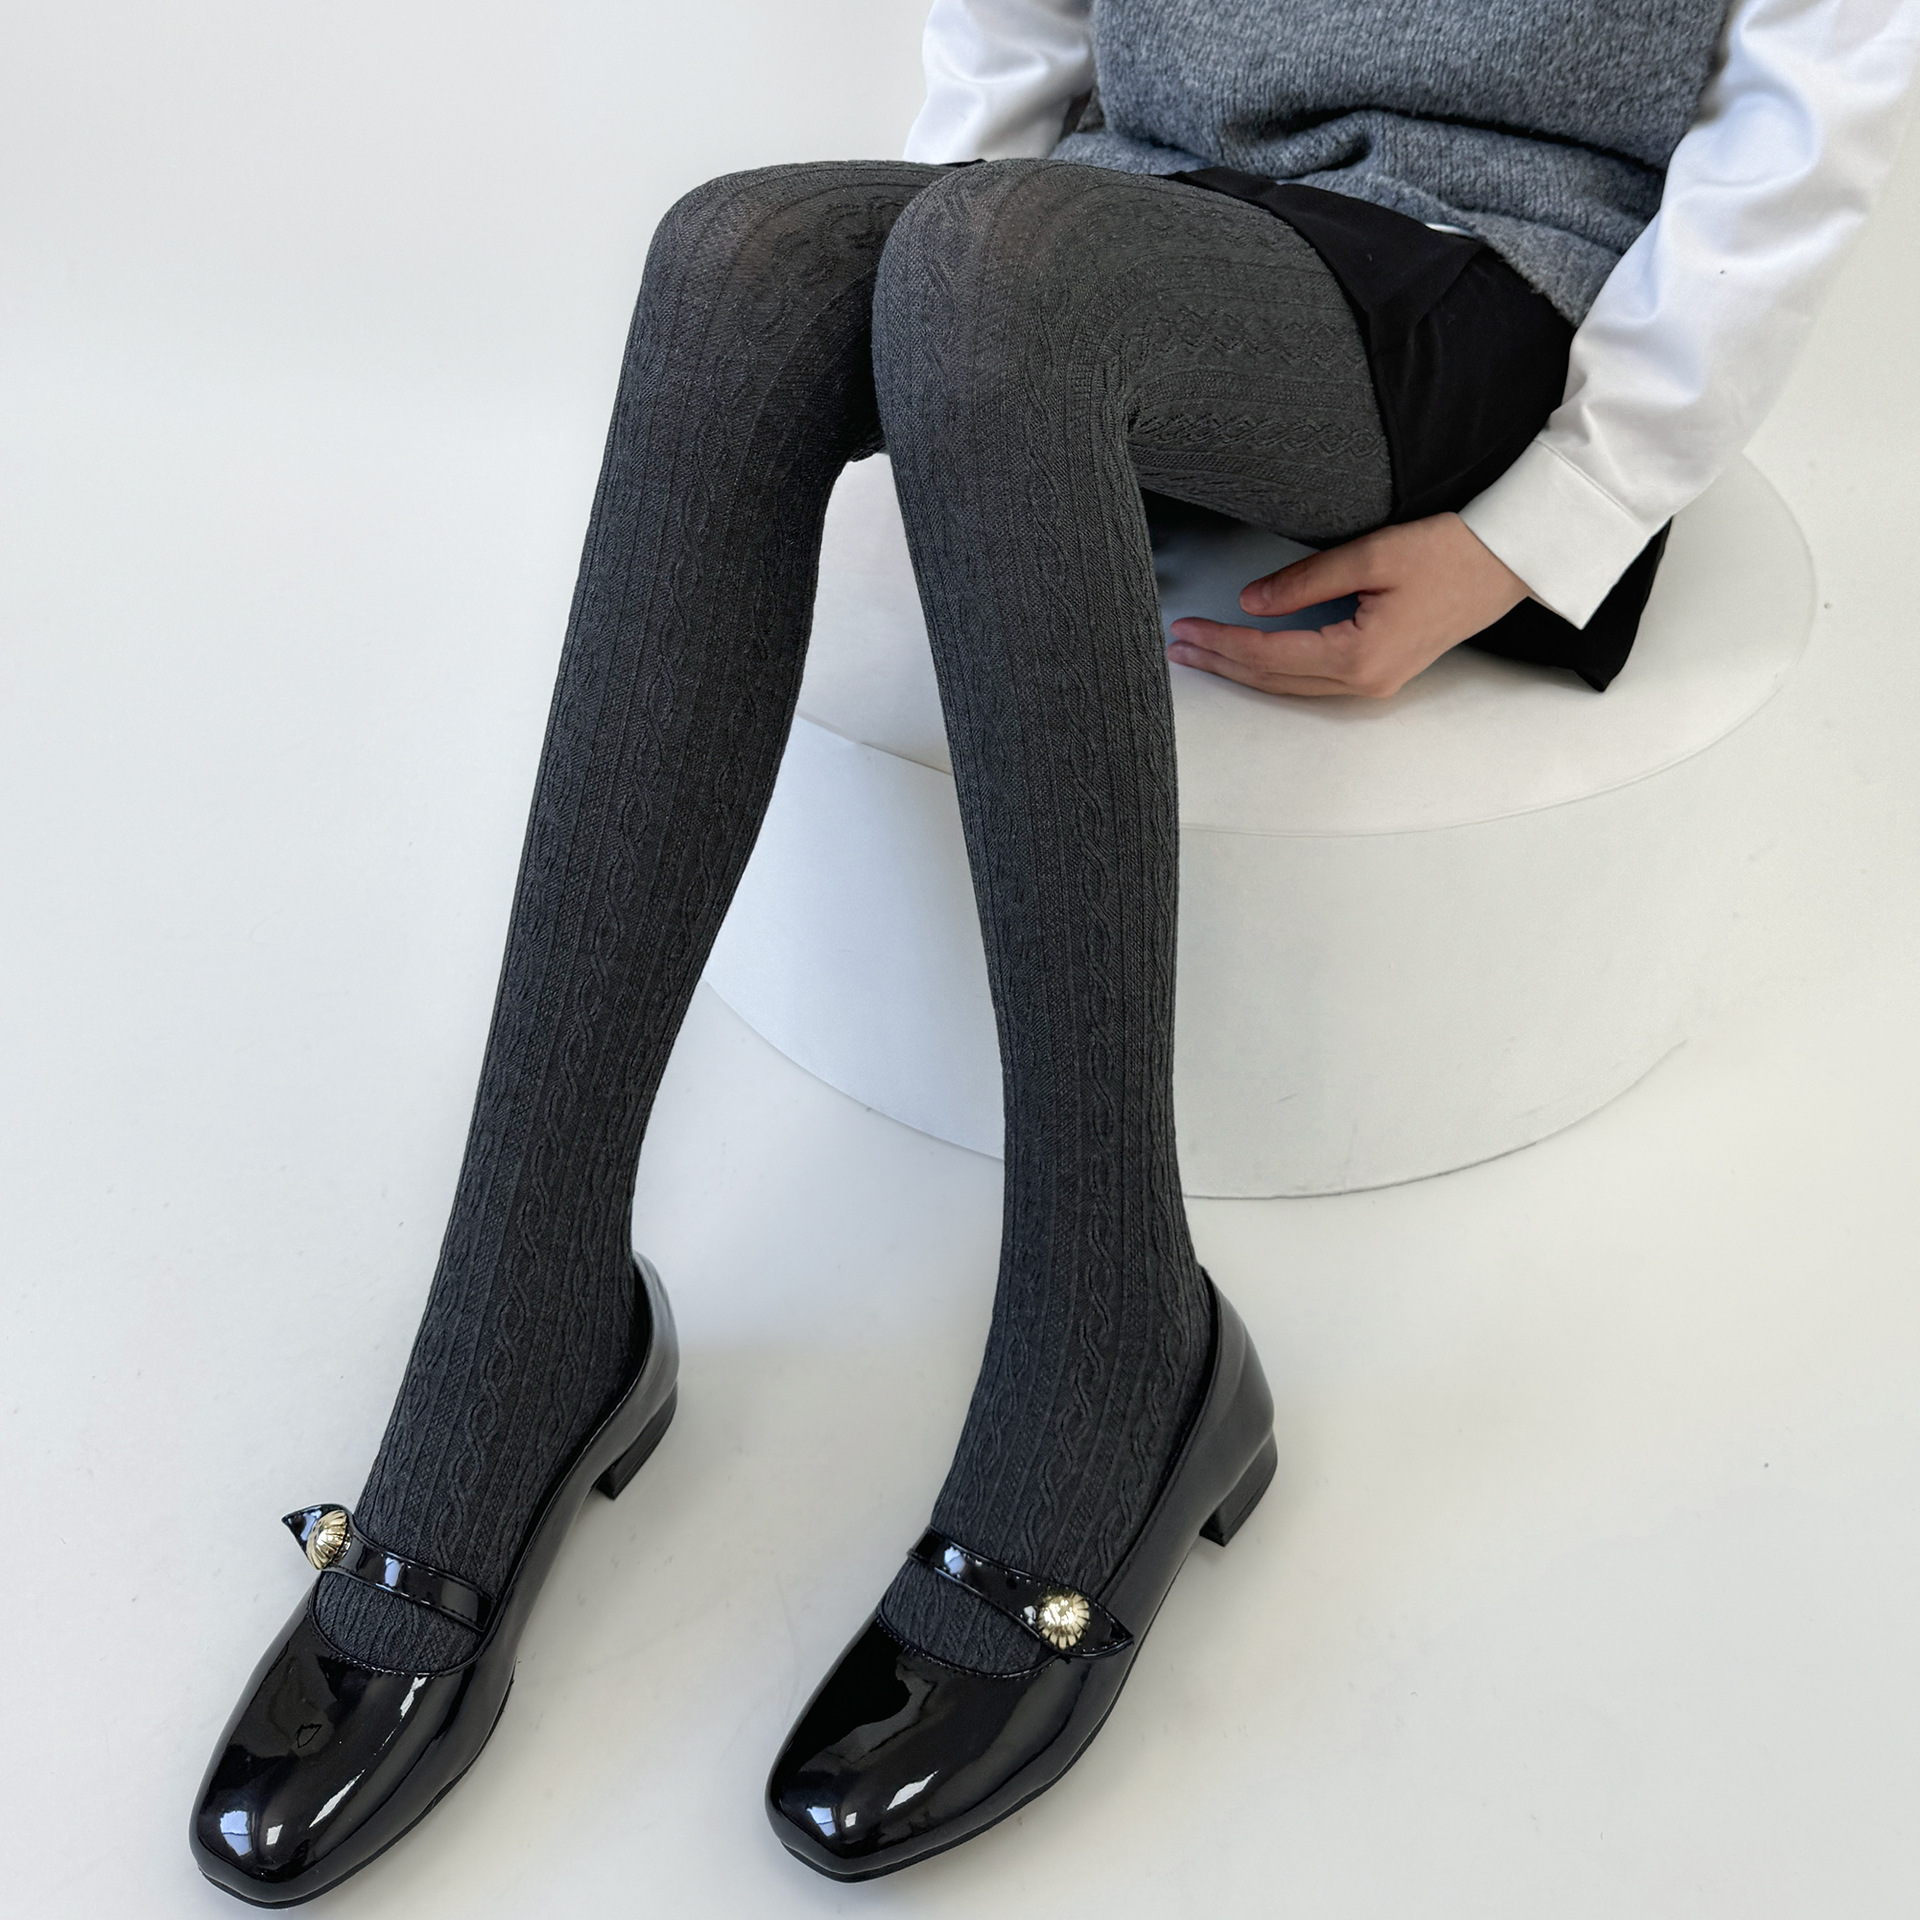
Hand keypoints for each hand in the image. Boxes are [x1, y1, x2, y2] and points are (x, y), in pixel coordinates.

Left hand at [1166, 512, 1530, 699]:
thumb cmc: (1451, 552)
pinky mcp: (1383, 673)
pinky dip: (1277, 670)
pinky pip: (1315, 681)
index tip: (1188, 632)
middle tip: (1179, 649)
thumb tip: (1250, 601)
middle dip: (1223, 663)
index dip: (1223, 644)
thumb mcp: (1372, 555)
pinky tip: (1253, 659)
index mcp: (1359, 657)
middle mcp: (1365, 683)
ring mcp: (1376, 684)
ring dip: (1245, 670)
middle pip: (1274, 679)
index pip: (1270, 654)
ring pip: (1292, 686)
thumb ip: (1305, 582)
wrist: (1511, 562)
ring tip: (1204, 656)